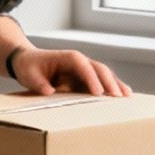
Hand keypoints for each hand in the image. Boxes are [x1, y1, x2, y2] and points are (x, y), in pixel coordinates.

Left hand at [11, 48, 132, 96]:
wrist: (28, 61)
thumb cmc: (29, 66)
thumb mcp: (29, 74)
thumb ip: (38, 83)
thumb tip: (49, 92)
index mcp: (67, 57)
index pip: (83, 66)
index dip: (92, 79)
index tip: (99, 93)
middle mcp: (79, 60)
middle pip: (99, 68)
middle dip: (109, 82)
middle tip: (118, 97)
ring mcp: (84, 68)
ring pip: (104, 74)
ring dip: (115, 84)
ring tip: (127, 96)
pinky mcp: (85, 76)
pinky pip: (102, 80)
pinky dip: (112, 86)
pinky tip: (123, 94)